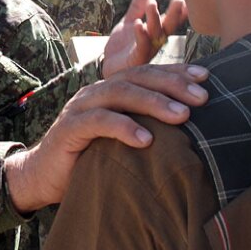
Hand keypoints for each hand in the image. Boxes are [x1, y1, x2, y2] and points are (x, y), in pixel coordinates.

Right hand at [4, 63, 207, 212]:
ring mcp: (80, 107)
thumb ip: (147, 128)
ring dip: (153, 102)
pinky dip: (123, 127)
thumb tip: (192, 129)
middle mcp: (96, 92)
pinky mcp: (69, 128)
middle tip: (201, 97)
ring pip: (120, 93)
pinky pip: (98, 121)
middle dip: (172, 84)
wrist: (43, 177)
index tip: (207, 77)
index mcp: (110, 91)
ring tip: (181, 115)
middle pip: (137, 78)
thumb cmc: (89, 159)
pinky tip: (146, 138)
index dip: (176, 72)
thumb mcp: (122, 141)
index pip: (147, 73)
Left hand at [102, 0, 187, 77]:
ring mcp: (147, 51)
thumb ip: (137, 6)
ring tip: (151, 4)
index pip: (170, 20)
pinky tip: (138, 23)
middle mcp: (155, 42)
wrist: (109, 67)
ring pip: (154, 35)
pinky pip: (141, 46)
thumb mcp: (130, 21)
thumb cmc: (124, 46)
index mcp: (156, 32)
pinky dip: (141, 35)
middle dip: (174, 14)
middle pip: (167, 27)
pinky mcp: (136, 60)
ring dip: (154, 20)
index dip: (179, 11)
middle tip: (179, 0)